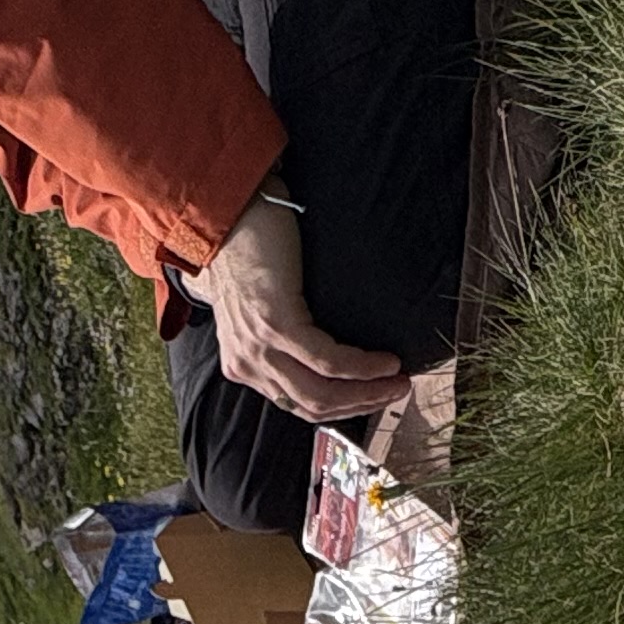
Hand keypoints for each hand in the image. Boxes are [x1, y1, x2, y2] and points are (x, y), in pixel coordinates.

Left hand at [195, 185, 409, 422]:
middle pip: (311, 406)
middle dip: (361, 404)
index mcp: (243, 364)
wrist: (225, 216)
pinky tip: (385, 362)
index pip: (296, 404)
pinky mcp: (275, 325)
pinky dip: (361, 366)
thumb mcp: (259, 312)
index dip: (340, 407)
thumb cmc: (248, 252)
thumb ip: (282, 342)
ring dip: (367, 391)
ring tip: (398, 380)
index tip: (373, 398)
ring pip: (320, 393)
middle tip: (396, 392)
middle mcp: (246, 363)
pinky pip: (327, 360)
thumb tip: (329, 361)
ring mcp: (259, 347)